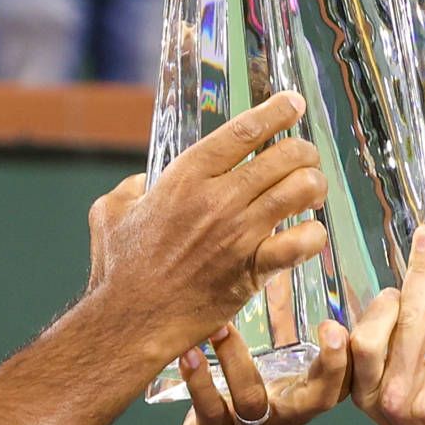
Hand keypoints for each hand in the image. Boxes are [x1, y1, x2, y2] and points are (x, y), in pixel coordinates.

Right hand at [86, 92, 328, 364]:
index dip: (276, 112)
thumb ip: (130, 189)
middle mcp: (217, 198)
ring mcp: (238, 234)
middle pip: (283, 155)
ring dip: (314, 185)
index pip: (243, 131)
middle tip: (305, 159)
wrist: (132, 321)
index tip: (293, 103)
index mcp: (185, 177)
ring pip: (299, 190)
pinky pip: (302, 242)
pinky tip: (309, 235)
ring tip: (313, 191)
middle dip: (303, 152)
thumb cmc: (118, 271)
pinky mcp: (252, 269)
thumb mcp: (110, 214)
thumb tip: (143, 184)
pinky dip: (313, 234)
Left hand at [157, 324, 350, 424]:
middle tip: (331, 330)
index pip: (338, 385)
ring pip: (253, 397)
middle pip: (321, 397)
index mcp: (295, 408)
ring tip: (220, 327)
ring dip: (236, 359)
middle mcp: (279, 422)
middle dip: (332, 365)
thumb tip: (270, 309)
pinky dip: (199, 381)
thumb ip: (270, 370)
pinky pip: (209, 410)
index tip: (350, 325)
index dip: (351, 360)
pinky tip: (188, 355)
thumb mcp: (261, 406)